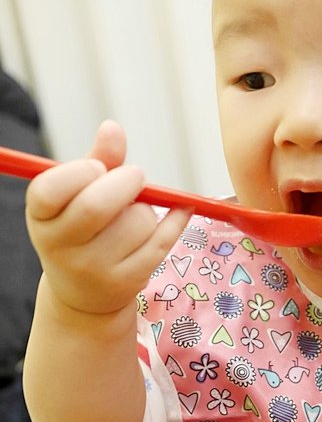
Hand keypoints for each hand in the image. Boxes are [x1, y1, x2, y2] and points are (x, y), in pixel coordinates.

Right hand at [26, 120, 191, 315]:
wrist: (86, 293)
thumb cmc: (82, 230)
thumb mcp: (78, 196)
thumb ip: (97, 161)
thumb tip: (113, 128)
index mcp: (41, 218)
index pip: (49, 190)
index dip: (78, 172)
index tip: (98, 168)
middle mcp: (60, 247)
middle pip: (96, 206)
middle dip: (125, 181)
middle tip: (136, 175)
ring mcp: (93, 269)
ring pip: (137, 222)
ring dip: (147, 208)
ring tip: (137, 214)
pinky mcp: (126, 282)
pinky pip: (161, 242)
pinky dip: (176, 220)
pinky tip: (179, 210)